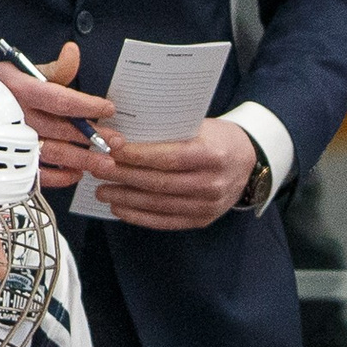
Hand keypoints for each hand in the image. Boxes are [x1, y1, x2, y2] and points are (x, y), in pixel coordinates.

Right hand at [0, 43, 113, 191]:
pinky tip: (77, 172)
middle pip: (61, 129)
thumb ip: (54, 69)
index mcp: (20, 91)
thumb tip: (73, 53)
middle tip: (116, 141)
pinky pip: (37, 174)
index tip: (108, 109)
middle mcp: (17, 118)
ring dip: (82, 160)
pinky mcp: (9, 162)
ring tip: (105, 162)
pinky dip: (59, 177)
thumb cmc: (0, 88)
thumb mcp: (22, 70)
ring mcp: (13, 141)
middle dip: (92, 136)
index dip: (87, 106)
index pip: (59, 100)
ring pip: (53, 153)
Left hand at [88, 117, 256, 229]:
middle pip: (159, 183)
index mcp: (213, 155)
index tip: (111, 149)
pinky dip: (138, 216)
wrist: (248, 161)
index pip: (169, 158)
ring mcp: (208, 205)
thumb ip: (167, 131)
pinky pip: (165, 221)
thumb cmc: (217, 138)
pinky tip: (119, 208)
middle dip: (123, 176)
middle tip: (98, 169)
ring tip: (102, 190)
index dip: (137, 156)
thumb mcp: (199, 125)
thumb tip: (121, 134)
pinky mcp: (202, 220)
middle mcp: (212, 184)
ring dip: (125, 198)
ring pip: (158, 204)